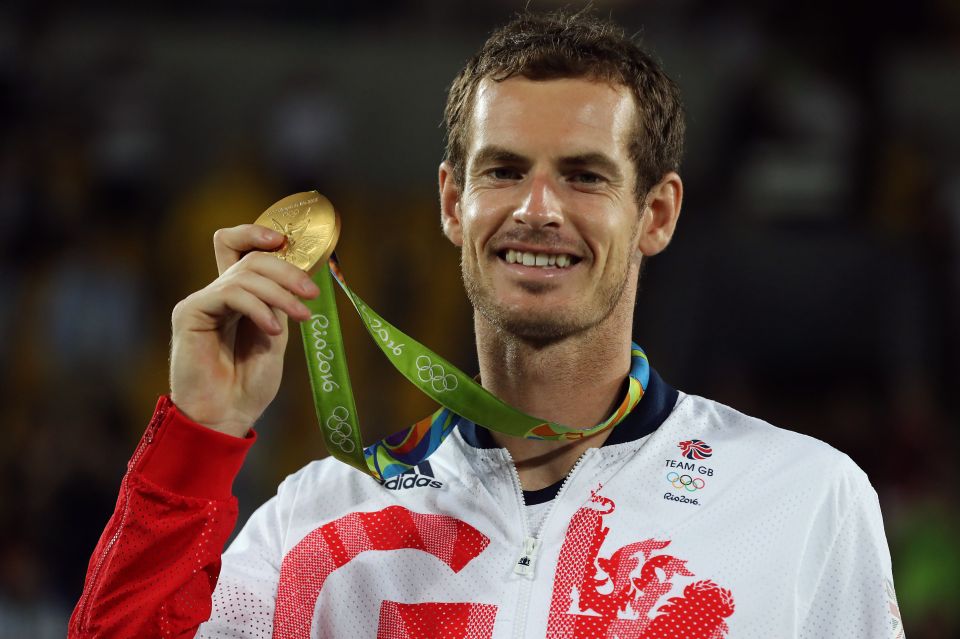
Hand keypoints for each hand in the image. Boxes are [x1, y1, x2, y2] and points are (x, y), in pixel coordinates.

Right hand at [169, 224, 319, 436]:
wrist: (226, 417)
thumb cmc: (249, 384)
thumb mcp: (274, 336)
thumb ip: (278, 304)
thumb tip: (296, 275)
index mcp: (236, 296)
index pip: (238, 246)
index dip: (257, 234)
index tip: (287, 242)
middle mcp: (217, 293)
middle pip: (250, 257)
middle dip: (286, 270)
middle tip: (310, 293)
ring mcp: (201, 302)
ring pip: (245, 275)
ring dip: (280, 294)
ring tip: (301, 316)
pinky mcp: (190, 313)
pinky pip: (230, 294)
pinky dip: (258, 308)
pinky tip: (272, 331)